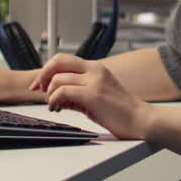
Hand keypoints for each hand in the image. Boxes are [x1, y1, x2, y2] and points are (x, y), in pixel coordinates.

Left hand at [29, 53, 152, 139]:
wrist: (141, 121)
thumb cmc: (120, 112)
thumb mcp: (96, 97)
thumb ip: (77, 93)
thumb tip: (56, 96)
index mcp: (96, 68)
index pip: (64, 59)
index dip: (47, 70)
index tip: (39, 84)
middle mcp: (94, 70)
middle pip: (58, 61)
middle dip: (43, 75)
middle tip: (39, 90)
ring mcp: (94, 81)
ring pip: (58, 78)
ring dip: (49, 93)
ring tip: (53, 105)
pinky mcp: (93, 94)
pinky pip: (63, 92)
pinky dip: (54, 100)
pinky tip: (57, 108)